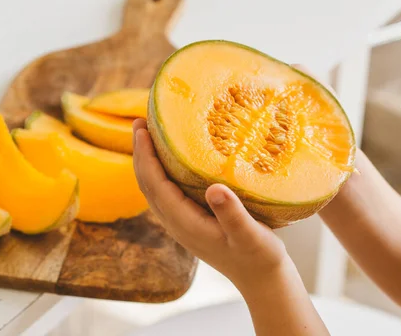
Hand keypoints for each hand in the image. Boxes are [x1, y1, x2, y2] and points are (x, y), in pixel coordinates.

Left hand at [132, 118, 292, 291]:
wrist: (262, 279)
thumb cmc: (259, 256)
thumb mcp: (250, 235)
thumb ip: (232, 214)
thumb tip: (214, 188)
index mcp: (186, 224)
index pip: (155, 185)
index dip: (145, 156)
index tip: (141, 129)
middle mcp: (177, 223)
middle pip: (148, 184)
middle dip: (140, 153)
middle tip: (139, 121)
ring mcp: (182, 223)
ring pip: (155, 188)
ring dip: (148, 161)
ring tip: (149, 133)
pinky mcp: (190, 221)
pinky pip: (166, 192)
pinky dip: (161, 171)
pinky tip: (171, 158)